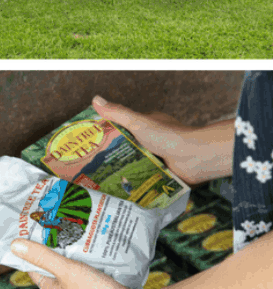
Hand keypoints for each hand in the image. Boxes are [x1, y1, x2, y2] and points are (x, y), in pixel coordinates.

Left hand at [11, 239, 137, 288]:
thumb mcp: (66, 271)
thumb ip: (42, 257)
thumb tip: (15, 245)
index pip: (36, 270)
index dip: (30, 253)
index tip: (29, 234)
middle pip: (57, 266)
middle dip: (56, 247)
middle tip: (56, 225)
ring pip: (77, 266)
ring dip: (76, 250)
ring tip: (77, 230)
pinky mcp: (104, 288)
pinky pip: (95, 268)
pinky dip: (93, 256)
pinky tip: (97, 244)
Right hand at [92, 95, 232, 184]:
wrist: (196, 158)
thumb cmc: (168, 136)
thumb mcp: (138, 122)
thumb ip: (117, 113)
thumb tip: (95, 99)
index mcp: (147, 125)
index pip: (123, 128)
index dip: (108, 134)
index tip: (92, 143)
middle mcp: (153, 140)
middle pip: (129, 147)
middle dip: (114, 156)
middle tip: (94, 166)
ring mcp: (159, 157)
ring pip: (137, 163)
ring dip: (126, 170)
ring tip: (103, 180)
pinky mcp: (164, 172)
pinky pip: (148, 176)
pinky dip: (138, 181)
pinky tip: (123, 188)